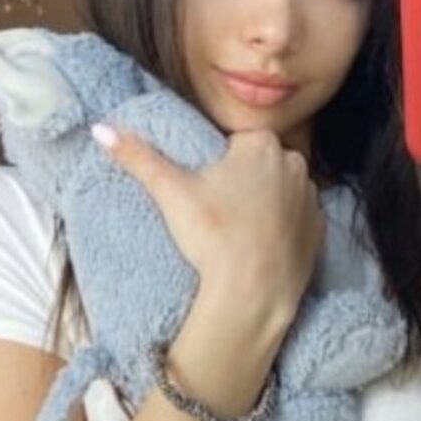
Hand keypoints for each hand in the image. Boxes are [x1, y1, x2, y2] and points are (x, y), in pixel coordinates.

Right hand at [91, 126, 325, 326]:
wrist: (252, 292)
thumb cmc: (212, 235)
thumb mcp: (170, 191)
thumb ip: (138, 156)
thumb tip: (100, 128)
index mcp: (262, 144)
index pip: (236, 143)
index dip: (219, 166)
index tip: (207, 191)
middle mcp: (295, 163)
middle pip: (260, 165)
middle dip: (243, 181)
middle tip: (218, 212)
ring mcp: (311, 197)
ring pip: (281, 190)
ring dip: (265, 203)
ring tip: (238, 231)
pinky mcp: (320, 230)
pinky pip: (298, 220)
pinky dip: (283, 228)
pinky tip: (262, 246)